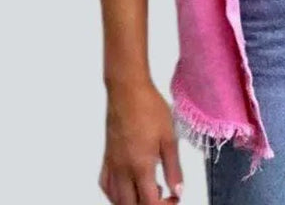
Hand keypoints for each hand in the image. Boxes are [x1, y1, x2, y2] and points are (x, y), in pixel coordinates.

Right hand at [99, 80, 182, 203]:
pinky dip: (116, 193)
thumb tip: (178, 190)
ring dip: (132, 202)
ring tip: (150, 188)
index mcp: (140, 166)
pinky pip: (106, 185)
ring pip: (116, 199)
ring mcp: (111, 165)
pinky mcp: (106, 157)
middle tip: (164, 196)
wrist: (128, 90)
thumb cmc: (149, 108)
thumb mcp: (169, 138)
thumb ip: (174, 168)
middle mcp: (122, 170)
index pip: (149, 203)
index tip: (175, 199)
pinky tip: (127, 185)